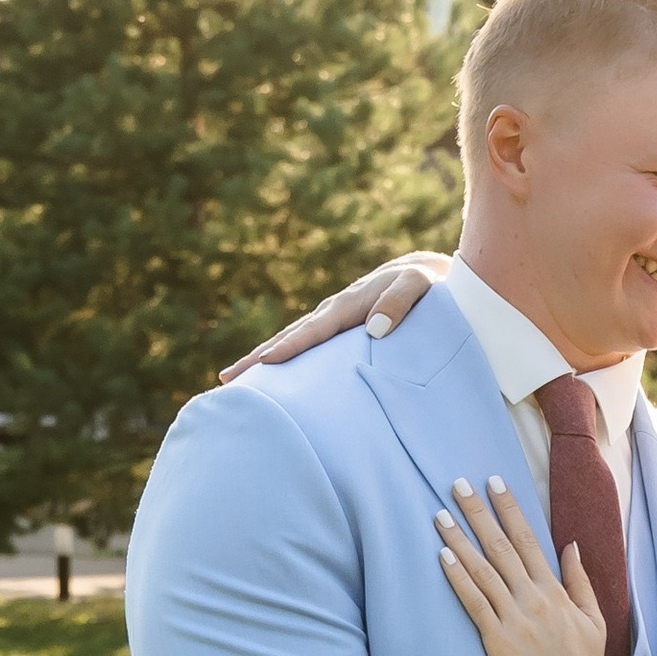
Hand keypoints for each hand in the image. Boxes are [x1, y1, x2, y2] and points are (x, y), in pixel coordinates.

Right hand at [219, 253, 447, 379]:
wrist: (428, 275)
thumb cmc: (427, 283)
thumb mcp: (418, 286)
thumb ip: (400, 302)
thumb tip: (375, 329)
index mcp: (347, 305)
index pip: (313, 330)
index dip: (290, 346)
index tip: (265, 363)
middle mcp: (333, 313)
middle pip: (289, 337)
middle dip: (258, 358)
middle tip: (228, 379)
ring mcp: (332, 322)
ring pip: (292, 341)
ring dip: (262, 360)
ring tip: (234, 380)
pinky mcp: (338, 332)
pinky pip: (306, 347)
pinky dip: (285, 360)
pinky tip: (271, 379)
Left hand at [436, 476, 610, 655]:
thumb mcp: (594, 621)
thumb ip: (580, 582)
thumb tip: (571, 547)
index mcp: (555, 592)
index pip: (529, 540)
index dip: (509, 509)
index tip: (494, 483)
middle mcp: (534, 599)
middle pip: (501, 546)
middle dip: (478, 513)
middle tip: (458, 484)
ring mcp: (514, 619)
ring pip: (482, 570)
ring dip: (459, 539)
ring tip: (440, 514)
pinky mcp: (497, 641)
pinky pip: (474, 603)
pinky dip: (458, 578)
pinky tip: (442, 557)